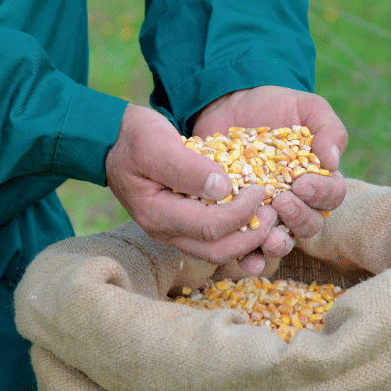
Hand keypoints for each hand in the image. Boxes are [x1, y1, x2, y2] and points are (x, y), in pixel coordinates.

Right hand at [105, 104, 283, 265]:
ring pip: (218, 252)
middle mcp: (166, 232)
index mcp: (157, 214)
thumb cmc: (135, 138)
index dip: (241, 213)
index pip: (209, 228)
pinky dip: (240, 235)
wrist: (115, 141)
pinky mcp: (184, 226)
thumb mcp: (156, 143)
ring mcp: (175, 233)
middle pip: (217, 251)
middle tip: (275, 212)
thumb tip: (224, 189)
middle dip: (252, 236)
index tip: (260, 190)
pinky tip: (258, 222)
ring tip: (272, 220)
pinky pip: (215, 241)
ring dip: (250, 241)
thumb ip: (187, 167)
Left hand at [193, 86, 347, 271]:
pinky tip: (246, 260)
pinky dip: (249, 259)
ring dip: (278, 246)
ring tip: (269, 238)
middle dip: (299, 219)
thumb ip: (327, 128)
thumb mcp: (305, 107)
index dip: (321, 194)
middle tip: (281, 202)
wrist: (228, 104)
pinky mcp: (238, 220)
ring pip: (282, 242)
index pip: (332, 196)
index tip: (302, 183)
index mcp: (317, 178)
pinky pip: (247, 248)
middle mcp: (296, 202)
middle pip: (309, 225)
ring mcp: (267, 213)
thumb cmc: (273, 106)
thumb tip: (334, 160)